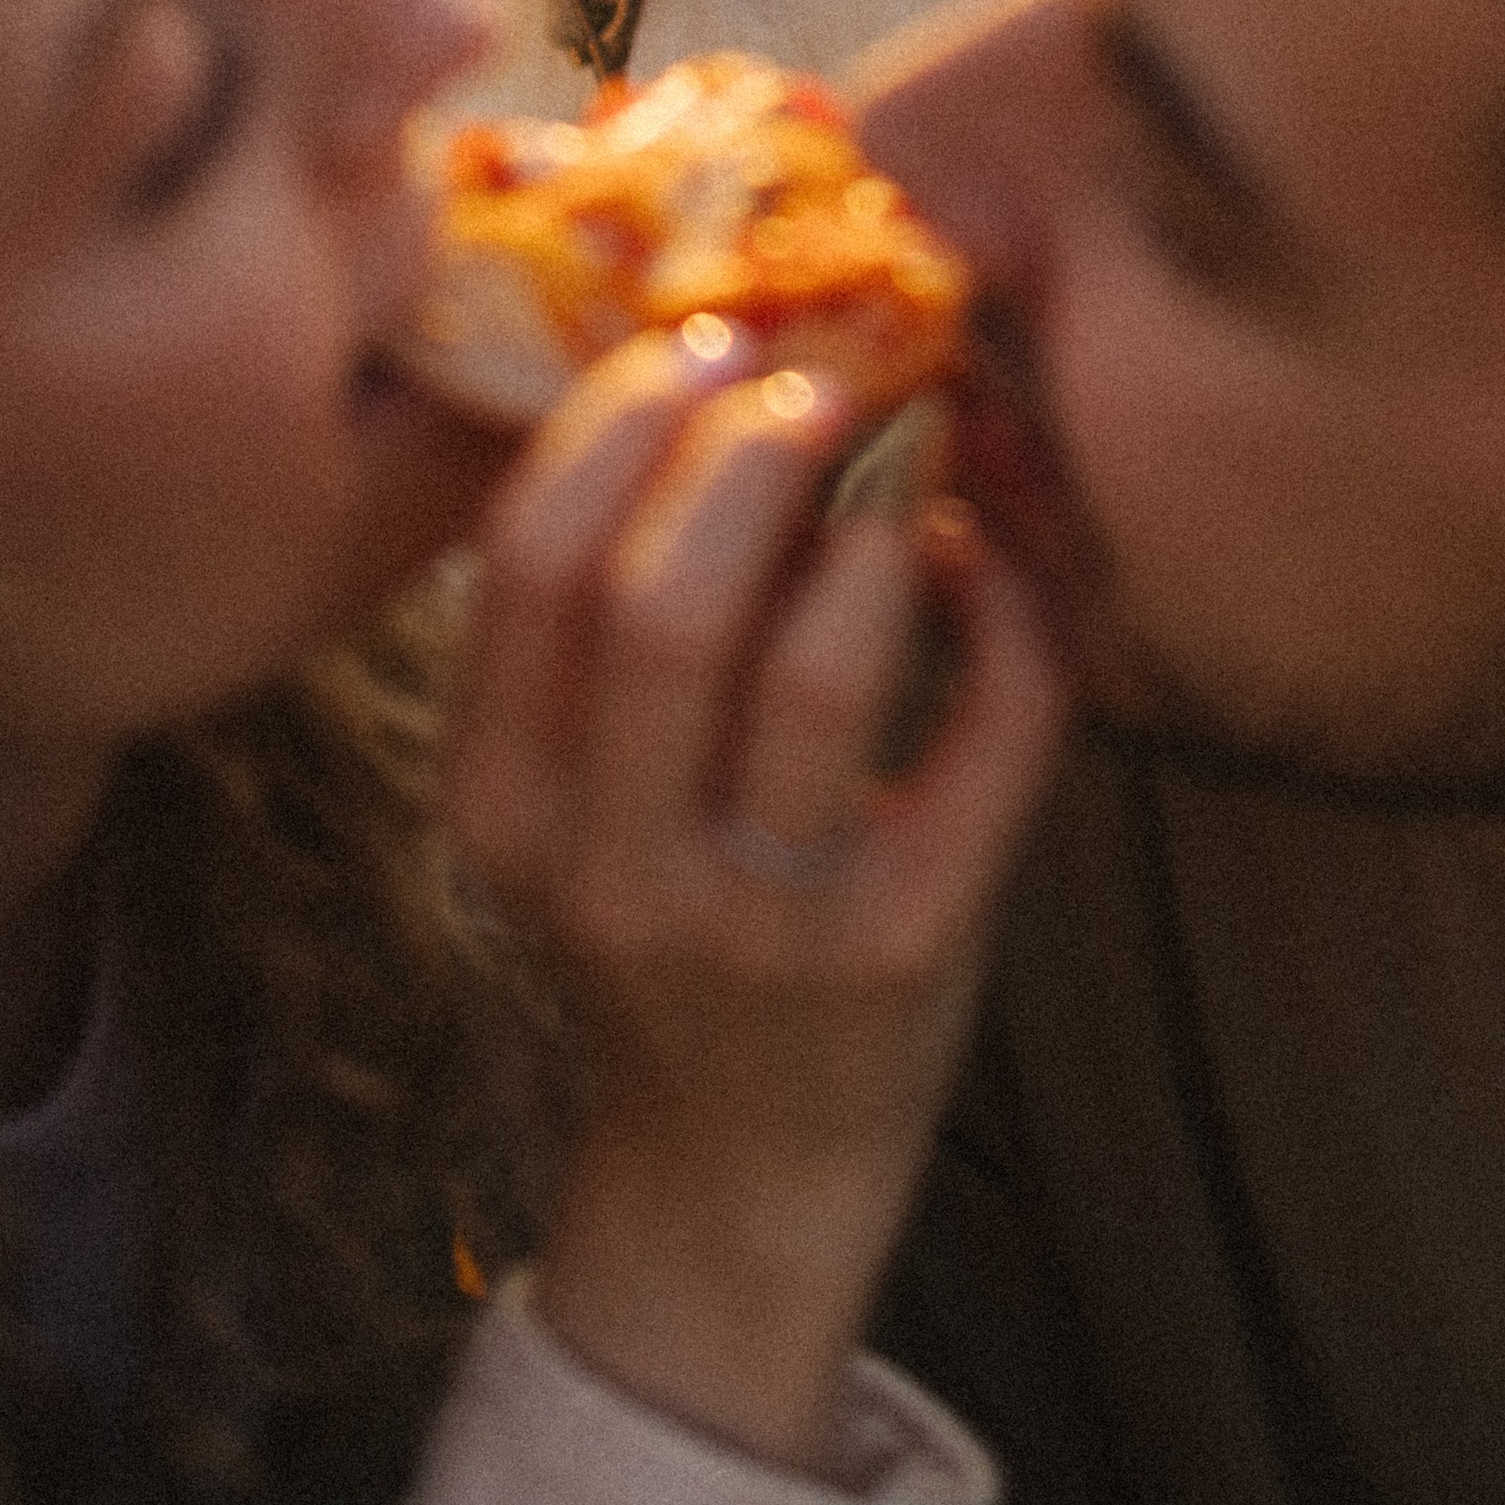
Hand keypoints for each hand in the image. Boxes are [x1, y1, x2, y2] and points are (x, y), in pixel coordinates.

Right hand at [442, 324, 1068, 1476]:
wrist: (745, 1153)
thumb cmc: (673, 912)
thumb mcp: (578, 787)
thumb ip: (601, 623)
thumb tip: (703, 367)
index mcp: (501, 807)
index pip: (530, 566)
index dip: (615, 424)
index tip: (690, 351)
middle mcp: (613, 871)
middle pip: (665, 601)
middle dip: (745, 449)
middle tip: (811, 386)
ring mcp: (763, 920)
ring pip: (819, 662)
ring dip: (877, 521)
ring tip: (903, 462)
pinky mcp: (908, 942)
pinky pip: (985, 727)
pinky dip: (1003, 610)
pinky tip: (981, 567)